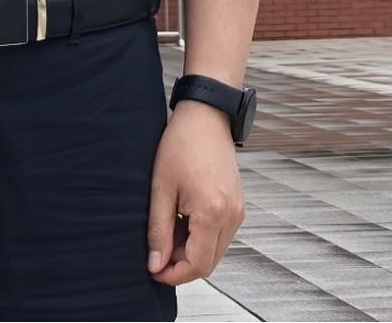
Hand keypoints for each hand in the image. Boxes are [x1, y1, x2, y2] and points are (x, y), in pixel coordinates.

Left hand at [146, 102, 243, 287]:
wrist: (206, 116)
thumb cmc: (182, 144)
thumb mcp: (161, 188)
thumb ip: (158, 230)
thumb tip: (156, 265)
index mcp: (213, 213)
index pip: (198, 265)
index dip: (174, 274)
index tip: (154, 270)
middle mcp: (231, 216)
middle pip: (208, 262)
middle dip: (181, 264)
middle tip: (157, 250)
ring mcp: (238, 211)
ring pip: (214, 251)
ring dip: (191, 250)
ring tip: (168, 228)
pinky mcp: (237, 205)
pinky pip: (220, 235)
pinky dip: (201, 237)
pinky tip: (182, 219)